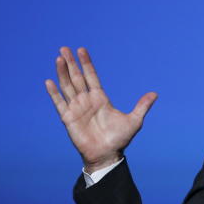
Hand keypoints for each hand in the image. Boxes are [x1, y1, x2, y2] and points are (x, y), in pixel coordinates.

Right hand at [44, 46, 157, 170]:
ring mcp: (77, 108)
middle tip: (64, 48)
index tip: (81, 50)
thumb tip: (155, 94)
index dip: (86, 63)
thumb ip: (142, 106)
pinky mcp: (68, 118)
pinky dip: (54, 93)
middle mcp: (87, 100)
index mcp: (100, 98)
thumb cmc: (119, 139)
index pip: (91, 76)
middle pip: (77, 77)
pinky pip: (59, 103)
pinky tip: (49, 81)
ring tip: (58, 58)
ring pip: (67, 86)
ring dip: (62, 73)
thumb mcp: (134, 121)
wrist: (107, 155)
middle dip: (71, 63)